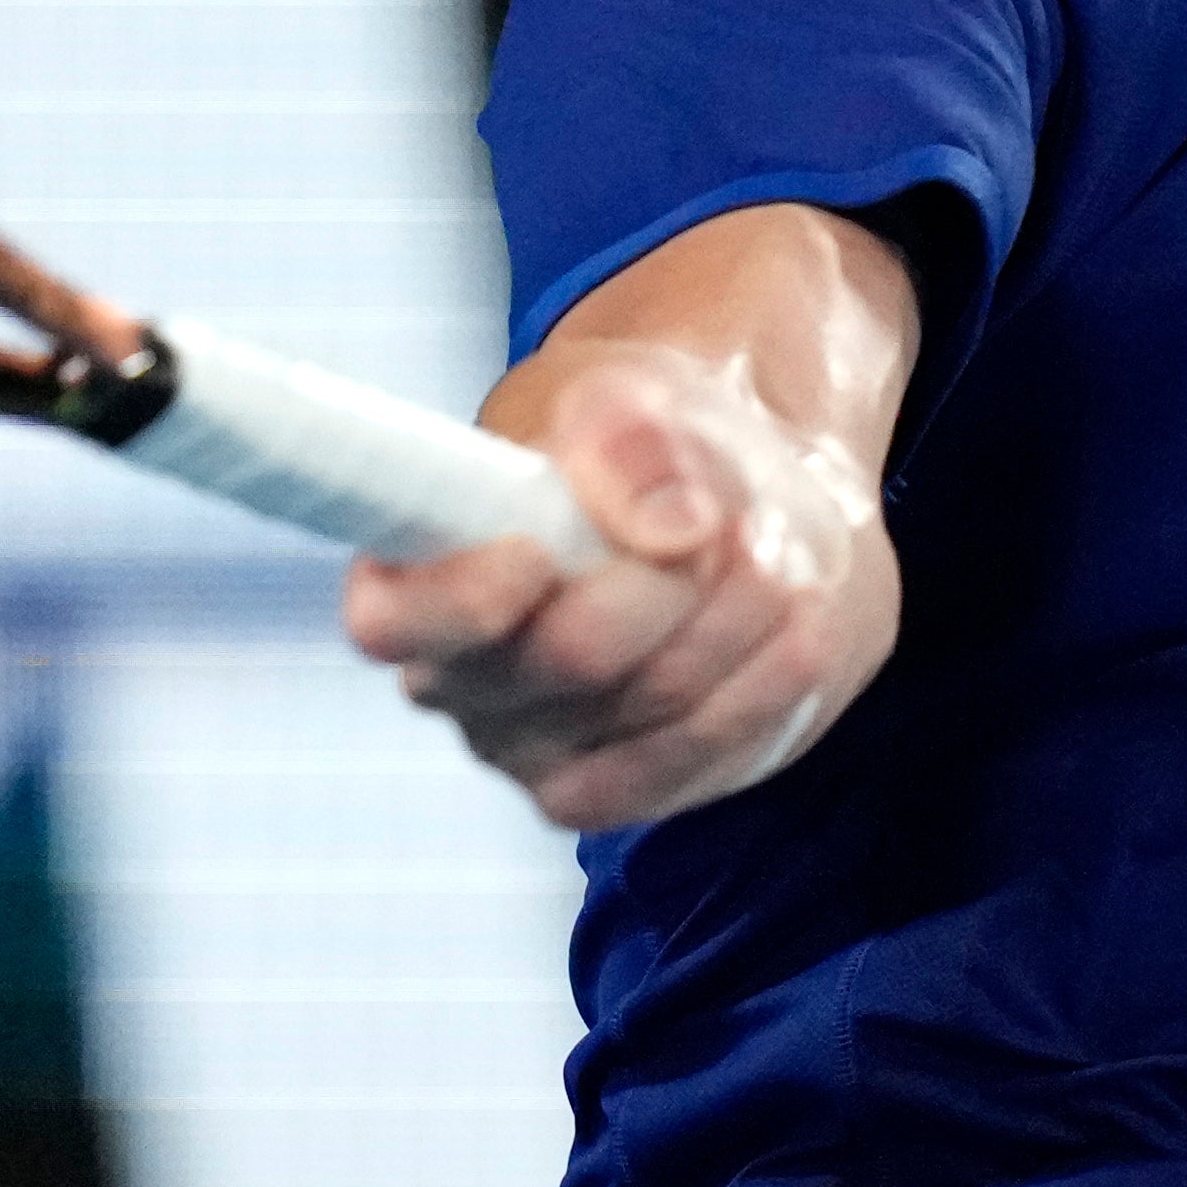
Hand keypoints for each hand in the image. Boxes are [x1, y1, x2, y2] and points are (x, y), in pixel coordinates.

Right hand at [342, 341, 893, 830]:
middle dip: (671, 576)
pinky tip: (795, 624)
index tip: (546, 547)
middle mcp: (461, 680)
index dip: (466, 598)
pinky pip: (694, 757)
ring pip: (656, 703)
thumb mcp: (635, 398)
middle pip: (569, 658)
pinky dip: (762, 683)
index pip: (391, 620)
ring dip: (739, 613)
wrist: (735, 509)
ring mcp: (537, 749)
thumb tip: (672, 527)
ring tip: (768, 544)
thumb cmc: (650, 448)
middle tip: (724, 516)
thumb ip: (631, 438)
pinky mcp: (621, 788)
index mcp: (420, 571)